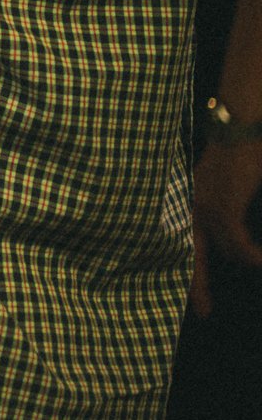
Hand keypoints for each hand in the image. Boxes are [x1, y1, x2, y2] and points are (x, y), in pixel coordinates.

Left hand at [191, 139, 261, 315]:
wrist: (242, 124)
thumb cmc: (242, 152)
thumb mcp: (230, 186)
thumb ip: (229, 212)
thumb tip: (234, 242)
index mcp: (190, 201)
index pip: (182, 242)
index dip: (185, 271)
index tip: (190, 296)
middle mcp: (190, 205)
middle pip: (186, 254)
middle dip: (192, 286)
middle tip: (202, 313)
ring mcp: (203, 205)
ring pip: (214, 251)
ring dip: (229, 268)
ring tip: (240, 278)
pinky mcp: (221, 204)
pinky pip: (235, 243)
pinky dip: (249, 256)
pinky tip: (260, 261)